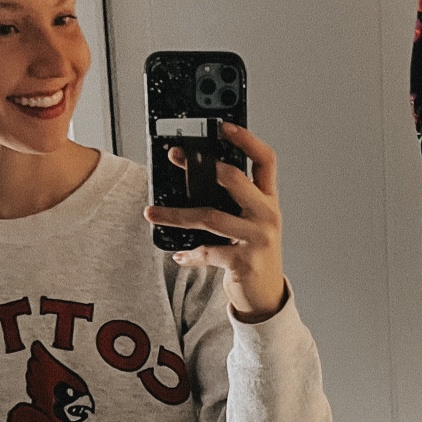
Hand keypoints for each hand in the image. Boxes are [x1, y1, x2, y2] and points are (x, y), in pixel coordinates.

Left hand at [144, 122, 287, 322]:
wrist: (266, 297)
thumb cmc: (254, 255)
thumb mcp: (251, 223)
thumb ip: (235, 201)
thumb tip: (195, 177)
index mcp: (269, 200)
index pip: (265, 160)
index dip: (246, 139)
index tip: (223, 124)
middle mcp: (267, 215)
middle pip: (234, 179)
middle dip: (200, 165)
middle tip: (175, 157)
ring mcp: (258, 239)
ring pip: (210, 216)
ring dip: (176, 215)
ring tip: (152, 213)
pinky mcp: (244, 262)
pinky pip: (208, 251)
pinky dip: (190, 254)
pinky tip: (179, 254)